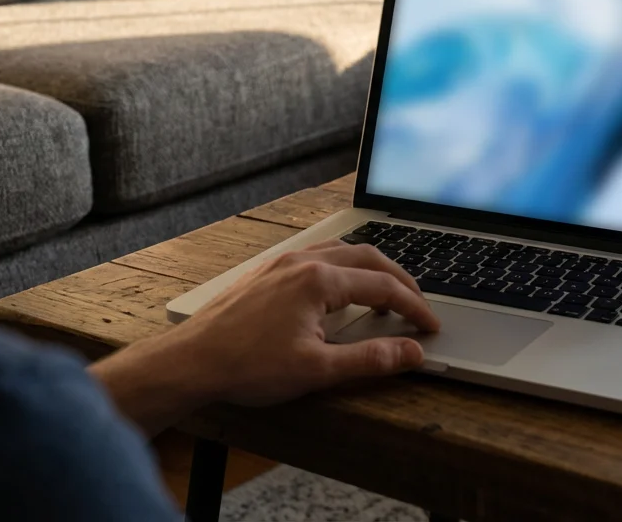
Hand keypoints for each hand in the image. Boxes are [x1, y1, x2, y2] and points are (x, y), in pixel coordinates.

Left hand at [91, 241, 440, 434]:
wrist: (191, 361)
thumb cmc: (247, 366)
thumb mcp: (318, 370)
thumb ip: (371, 359)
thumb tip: (411, 353)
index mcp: (319, 280)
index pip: (384, 287)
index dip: (414, 308)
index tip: (430, 327)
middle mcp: (303, 261)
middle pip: (367, 257)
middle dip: (399, 280)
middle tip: (418, 305)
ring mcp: (282, 263)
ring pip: (341, 252)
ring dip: (371, 270)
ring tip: (386, 294)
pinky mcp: (266, 273)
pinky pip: (317, 256)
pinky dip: (343, 268)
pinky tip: (339, 290)